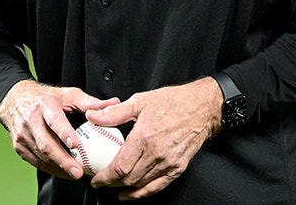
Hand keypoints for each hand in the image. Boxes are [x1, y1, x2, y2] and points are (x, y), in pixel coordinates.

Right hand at [0, 79, 118, 179]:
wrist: (16, 100)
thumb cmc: (46, 98)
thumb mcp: (68, 94)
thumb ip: (91, 102)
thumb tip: (114, 104)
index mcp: (44, 105)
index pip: (54, 120)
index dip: (64, 132)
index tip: (76, 145)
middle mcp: (31, 120)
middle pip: (46, 143)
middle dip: (63, 160)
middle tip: (78, 171)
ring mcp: (23, 135)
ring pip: (41, 156)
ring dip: (59, 167)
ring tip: (75, 173)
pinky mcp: (19, 147)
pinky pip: (36, 162)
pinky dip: (51, 169)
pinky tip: (63, 172)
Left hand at [85, 77, 222, 199]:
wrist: (202, 107)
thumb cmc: (174, 102)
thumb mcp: (139, 101)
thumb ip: (114, 112)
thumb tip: (93, 116)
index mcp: (144, 137)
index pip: (119, 166)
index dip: (105, 177)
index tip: (96, 179)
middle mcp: (156, 153)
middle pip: (129, 179)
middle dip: (112, 184)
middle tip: (102, 182)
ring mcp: (168, 162)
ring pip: (142, 185)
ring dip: (125, 189)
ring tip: (114, 187)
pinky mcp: (178, 167)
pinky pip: (158, 186)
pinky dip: (143, 193)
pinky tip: (134, 193)